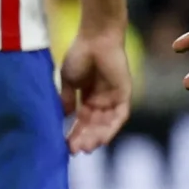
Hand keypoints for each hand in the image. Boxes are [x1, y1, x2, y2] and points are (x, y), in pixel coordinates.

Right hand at [58, 27, 132, 151]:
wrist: (95, 37)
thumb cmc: (80, 54)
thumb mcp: (68, 81)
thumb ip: (67, 99)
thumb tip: (63, 118)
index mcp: (88, 97)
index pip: (82, 121)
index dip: (74, 133)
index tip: (64, 145)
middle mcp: (102, 100)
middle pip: (94, 126)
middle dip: (84, 138)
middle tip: (74, 150)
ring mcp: (113, 97)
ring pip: (106, 124)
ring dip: (96, 137)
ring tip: (85, 147)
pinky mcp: (124, 94)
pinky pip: (120, 116)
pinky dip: (111, 128)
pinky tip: (101, 139)